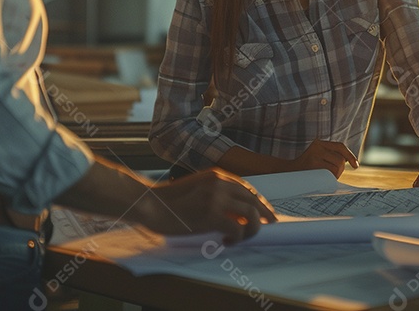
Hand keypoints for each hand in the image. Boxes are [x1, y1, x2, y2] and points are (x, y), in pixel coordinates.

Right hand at [140, 168, 276, 243]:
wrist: (149, 204)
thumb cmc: (168, 201)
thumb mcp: (196, 189)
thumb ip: (214, 193)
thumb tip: (233, 211)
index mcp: (216, 176)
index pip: (247, 189)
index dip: (259, 202)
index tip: (265, 214)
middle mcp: (220, 184)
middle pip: (254, 200)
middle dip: (264, 215)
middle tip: (268, 226)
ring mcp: (216, 198)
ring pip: (251, 214)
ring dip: (251, 229)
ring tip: (240, 238)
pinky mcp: (211, 215)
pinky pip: (238, 228)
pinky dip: (237, 238)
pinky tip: (225, 242)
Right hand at [288, 139, 358, 177]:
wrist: (286, 175)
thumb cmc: (305, 170)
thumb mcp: (318, 159)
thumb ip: (331, 157)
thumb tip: (350, 161)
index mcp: (319, 143)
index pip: (340, 147)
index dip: (350, 155)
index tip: (355, 166)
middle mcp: (317, 145)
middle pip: (340, 159)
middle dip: (339, 170)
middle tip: (328, 176)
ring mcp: (315, 154)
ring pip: (338, 166)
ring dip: (334, 175)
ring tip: (322, 177)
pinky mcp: (313, 163)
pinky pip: (331, 172)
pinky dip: (330, 178)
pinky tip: (320, 179)